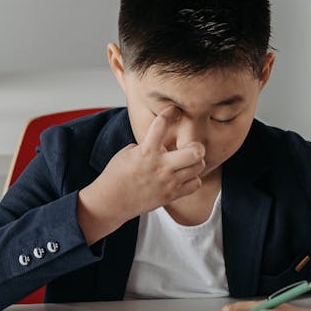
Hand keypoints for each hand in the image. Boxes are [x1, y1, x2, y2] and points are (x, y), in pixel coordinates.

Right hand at [84, 107, 205, 223]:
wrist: (112, 200)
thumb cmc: (116, 174)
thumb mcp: (127, 153)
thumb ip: (146, 146)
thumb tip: (161, 145)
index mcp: (147, 151)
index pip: (161, 125)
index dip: (170, 112)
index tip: (173, 110)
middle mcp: (161, 165)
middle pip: (195, 152)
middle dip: (196, 146)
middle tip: (191, 146)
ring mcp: (168, 182)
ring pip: (198, 167)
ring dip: (195, 162)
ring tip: (186, 162)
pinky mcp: (171, 195)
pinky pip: (195, 184)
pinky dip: (193, 179)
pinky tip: (183, 176)